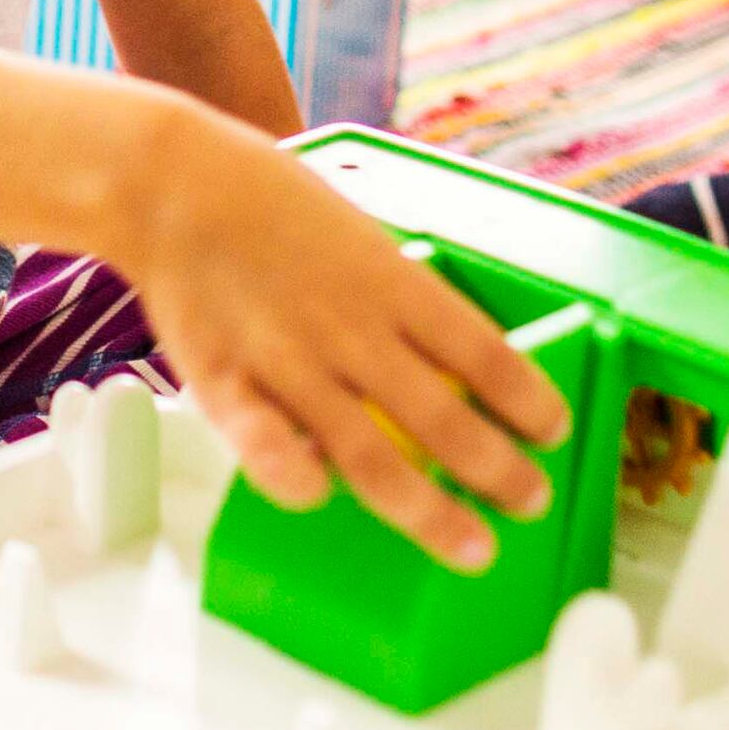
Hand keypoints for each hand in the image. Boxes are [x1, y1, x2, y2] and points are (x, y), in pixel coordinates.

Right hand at [118, 121, 564, 570]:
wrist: (174, 182)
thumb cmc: (268, 201)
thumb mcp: (358, 233)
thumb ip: (397, 297)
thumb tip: (449, 358)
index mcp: (391, 282)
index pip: (484, 352)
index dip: (528, 399)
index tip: (555, 432)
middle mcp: (352, 329)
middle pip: (443, 417)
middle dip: (498, 471)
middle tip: (532, 502)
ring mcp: (290, 362)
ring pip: (372, 456)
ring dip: (429, 511)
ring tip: (474, 547)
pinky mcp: (227, 385)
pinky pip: (269, 450)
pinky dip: (298, 480)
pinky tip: (322, 499)